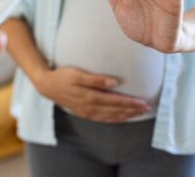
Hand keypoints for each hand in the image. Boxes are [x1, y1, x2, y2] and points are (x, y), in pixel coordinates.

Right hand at [35, 67, 149, 122]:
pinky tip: (121, 118)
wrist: (47, 86)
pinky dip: (114, 119)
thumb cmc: (63, 76)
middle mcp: (90, 106)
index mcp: (90, 96)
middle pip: (115, 110)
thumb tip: (115, 82)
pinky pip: (102, 119)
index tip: (143, 102)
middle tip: (147, 108)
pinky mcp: (84, 113)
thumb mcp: (77, 74)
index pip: (115, 101)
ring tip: (139, 113)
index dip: (130, 102)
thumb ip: (96, 79)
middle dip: (132, 110)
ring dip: (125, 115)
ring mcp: (87, 112)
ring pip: (110, 116)